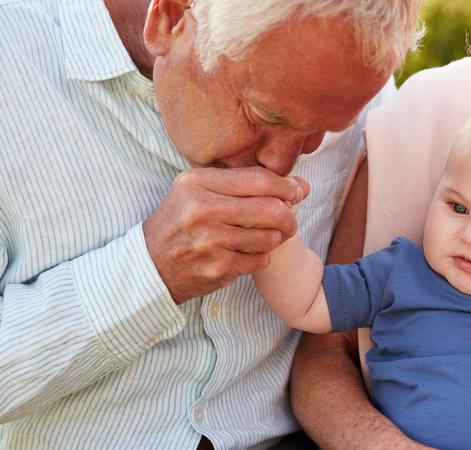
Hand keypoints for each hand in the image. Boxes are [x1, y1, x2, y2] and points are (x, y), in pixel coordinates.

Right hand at [144, 166, 309, 302]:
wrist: (149, 264)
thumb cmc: (181, 220)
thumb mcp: (200, 190)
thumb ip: (247, 183)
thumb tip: (303, 185)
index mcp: (198, 184)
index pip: (259, 180)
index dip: (286, 186)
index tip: (296, 191)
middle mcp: (202, 211)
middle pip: (271, 209)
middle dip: (289, 215)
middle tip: (289, 219)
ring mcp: (210, 242)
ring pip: (270, 237)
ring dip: (275, 237)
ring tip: (264, 235)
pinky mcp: (218, 269)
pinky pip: (260, 260)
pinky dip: (261, 256)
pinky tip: (246, 252)